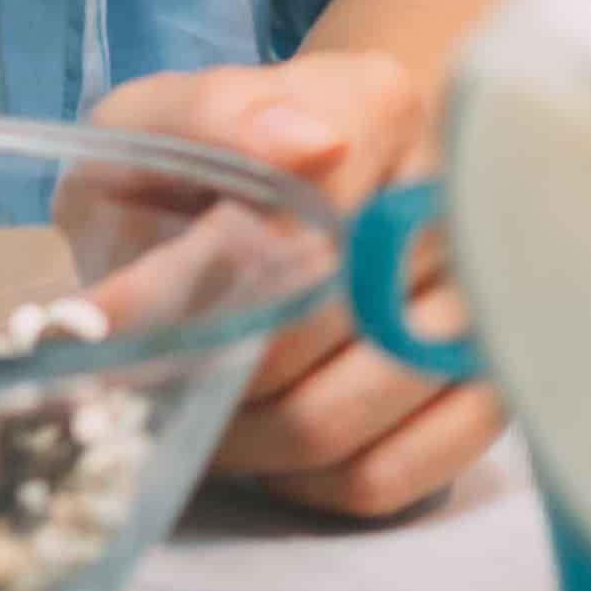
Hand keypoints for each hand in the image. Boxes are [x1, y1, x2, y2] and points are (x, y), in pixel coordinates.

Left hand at [71, 55, 502, 520]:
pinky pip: (385, 478)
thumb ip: (207, 119)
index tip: (104, 320)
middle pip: (311, 333)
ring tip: (200, 406)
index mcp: (378, 106)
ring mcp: (483, 305)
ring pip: (339, 423)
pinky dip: (303, 484)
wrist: (298, 188)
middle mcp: (452, 200)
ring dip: (240, 439)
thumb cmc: (204, 165)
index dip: (195, 289)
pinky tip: (270, 446)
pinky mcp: (485, 395)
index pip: (295, 228)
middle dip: (206, 368)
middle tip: (147, 373)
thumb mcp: (162, 119)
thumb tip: (304, 147)